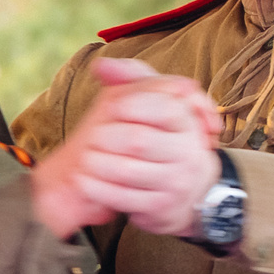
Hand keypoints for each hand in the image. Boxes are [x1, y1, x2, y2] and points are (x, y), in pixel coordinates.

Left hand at [33, 57, 222, 237]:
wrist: (190, 189)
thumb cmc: (165, 135)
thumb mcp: (157, 101)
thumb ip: (132, 77)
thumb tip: (100, 65)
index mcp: (188, 123)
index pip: (165, 108)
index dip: (135, 105)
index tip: (113, 106)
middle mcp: (187, 153)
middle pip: (140, 140)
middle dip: (108, 136)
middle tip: (92, 136)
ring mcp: (176, 182)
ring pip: (130, 171)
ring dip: (99, 163)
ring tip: (84, 158)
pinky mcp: (161, 208)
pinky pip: (125, 199)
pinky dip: (99, 189)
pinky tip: (84, 180)